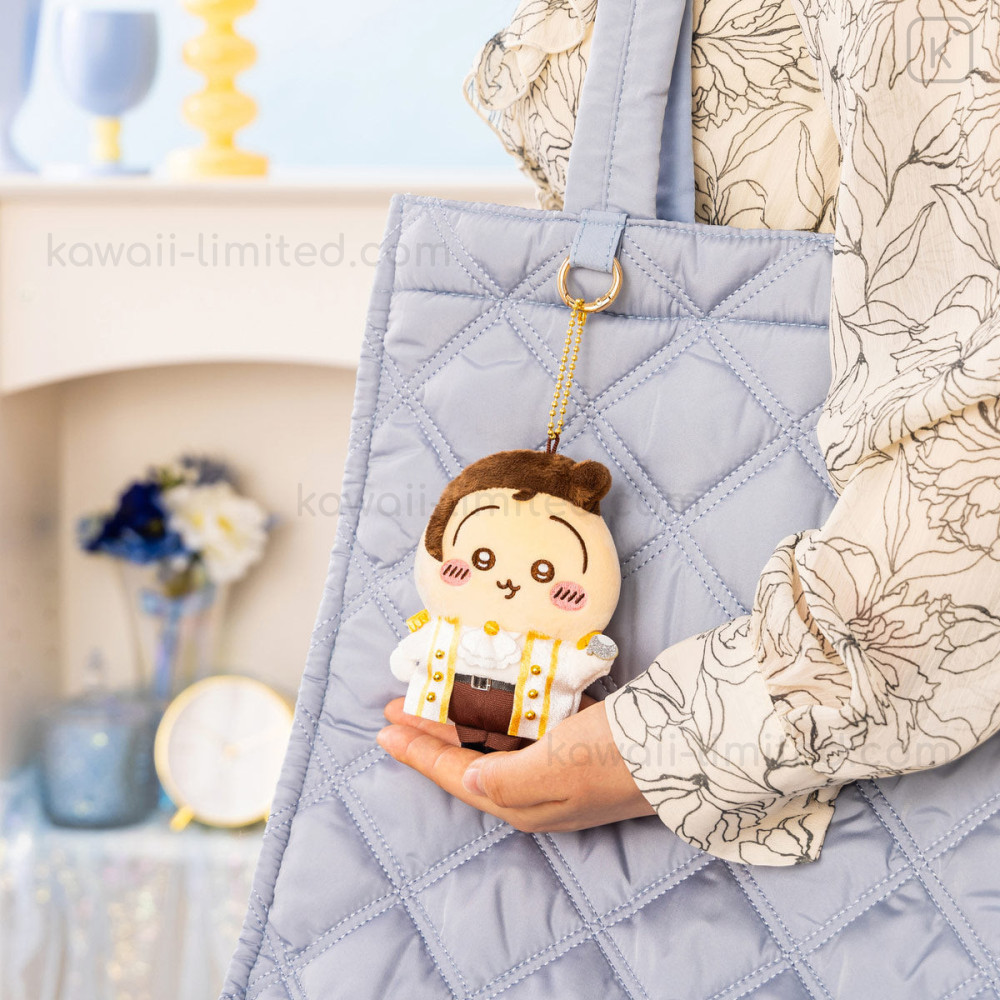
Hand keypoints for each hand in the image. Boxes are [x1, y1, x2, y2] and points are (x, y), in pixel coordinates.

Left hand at [376, 697, 654, 832]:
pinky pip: (525, 726)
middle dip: (432, 731)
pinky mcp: (578, 744)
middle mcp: (535, 789)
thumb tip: (465, 781)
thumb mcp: (555, 770)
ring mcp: (558, 766)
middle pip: (468, 756)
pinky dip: (503, 709)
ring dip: (463, 716)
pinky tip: (494, 691)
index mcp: (524, 801)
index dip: (418, 753)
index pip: (456, 775)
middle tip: (400, 704)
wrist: (687, 747)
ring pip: (493, 740)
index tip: (384, 730)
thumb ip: (504, 779)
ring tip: (436, 691)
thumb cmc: (617, 756)